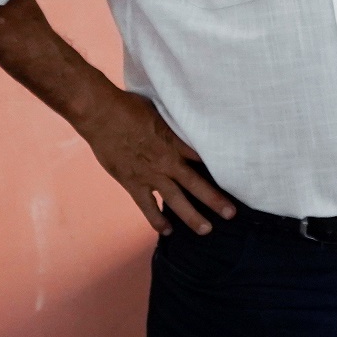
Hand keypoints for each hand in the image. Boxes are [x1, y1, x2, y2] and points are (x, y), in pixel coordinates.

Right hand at [77, 89, 236, 233]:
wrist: (100, 113)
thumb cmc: (128, 106)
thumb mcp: (159, 110)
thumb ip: (173, 124)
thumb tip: (184, 123)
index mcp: (175, 141)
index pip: (204, 158)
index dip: (220, 168)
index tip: (236, 178)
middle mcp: (167, 161)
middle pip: (196, 184)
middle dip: (215, 200)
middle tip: (231, 213)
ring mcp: (150, 175)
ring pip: (176, 200)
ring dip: (192, 216)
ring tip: (206, 230)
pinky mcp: (133, 183)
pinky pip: (148, 206)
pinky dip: (157, 220)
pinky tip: (168, 231)